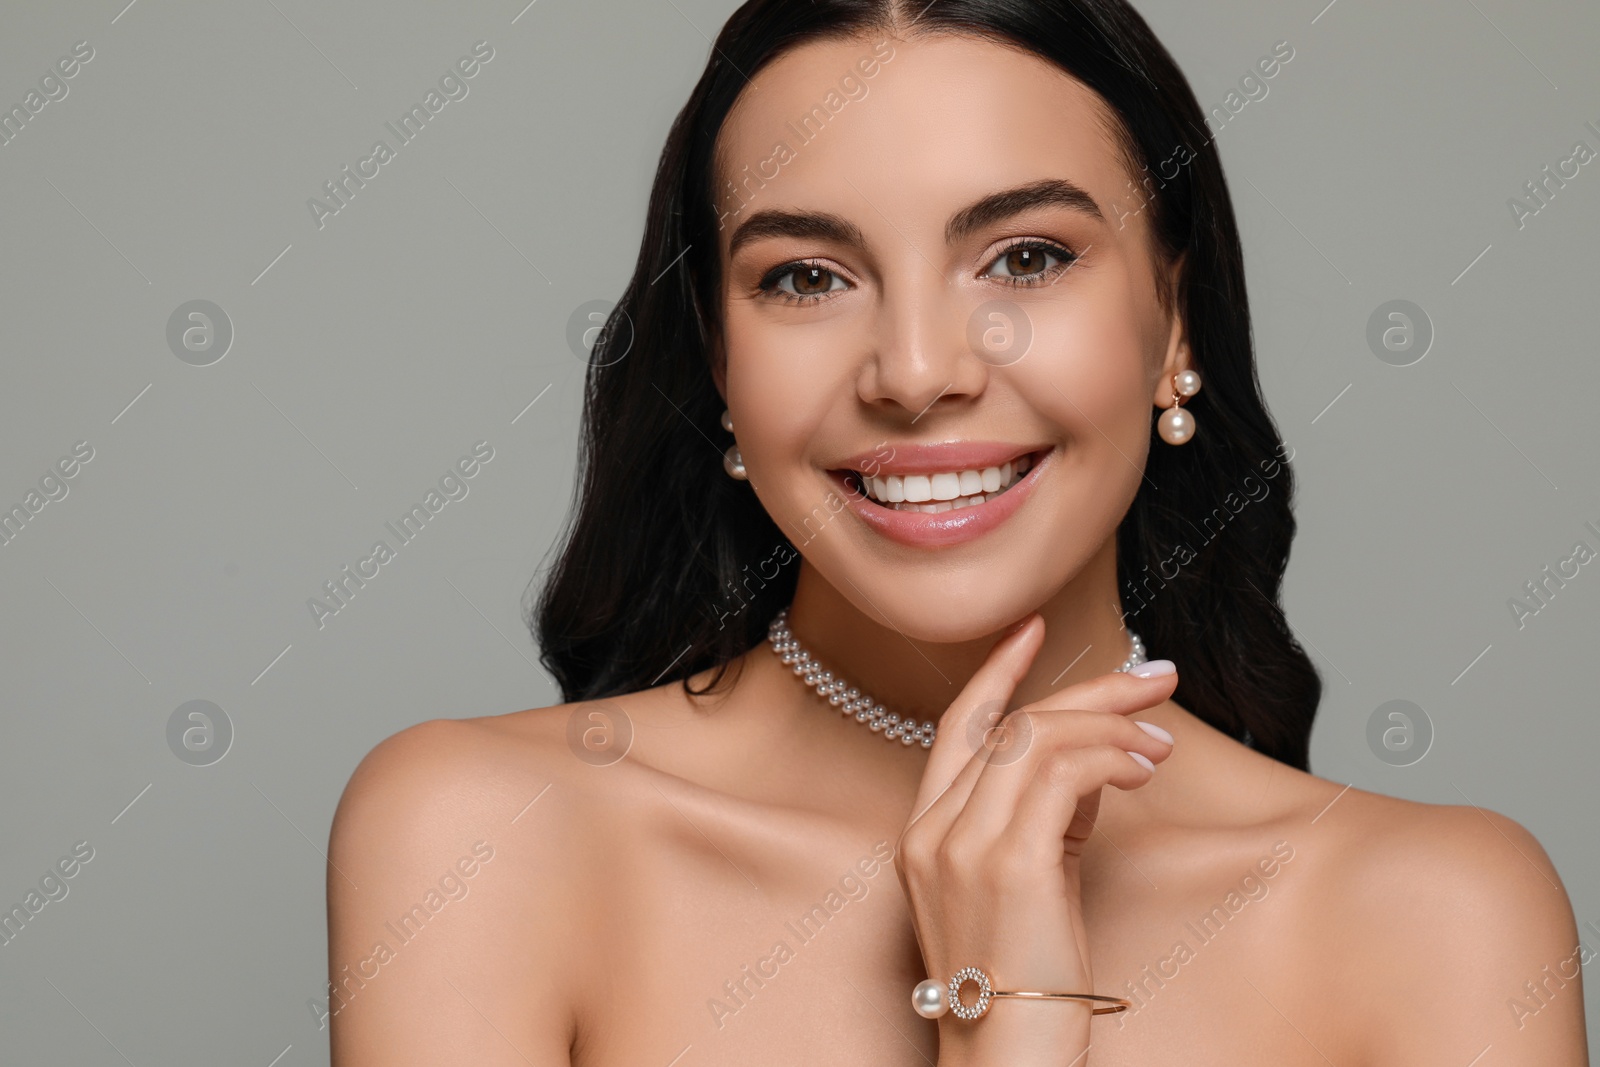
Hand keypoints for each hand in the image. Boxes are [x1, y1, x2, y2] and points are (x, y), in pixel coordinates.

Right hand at [893, 615, 1177, 1061]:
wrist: (1005, 1062)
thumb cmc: (1020, 990)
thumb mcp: (1021, 890)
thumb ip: (1040, 823)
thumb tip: (1092, 769)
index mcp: (924, 834)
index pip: (957, 727)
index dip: (996, 672)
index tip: (1036, 630)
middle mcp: (933, 830)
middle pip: (1012, 723)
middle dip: (1090, 689)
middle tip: (1155, 676)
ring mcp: (962, 844)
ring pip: (1039, 737)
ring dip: (1113, 725)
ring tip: (1163, 740)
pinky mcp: (1007, 862)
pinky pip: (1064, 773)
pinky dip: (1112, 756)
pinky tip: (1145, 768)